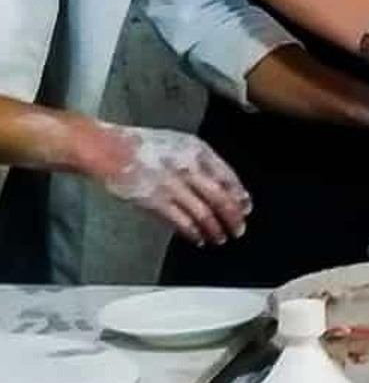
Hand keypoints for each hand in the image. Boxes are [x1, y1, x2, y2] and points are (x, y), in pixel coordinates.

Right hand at [79, 121, 251, 245]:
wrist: (107, 148)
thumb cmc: (142, 146)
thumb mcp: (180, 144)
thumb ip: (201, 162)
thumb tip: (224, 185)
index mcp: (197, 150)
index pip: (228, 177)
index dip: (240, 196)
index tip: (246, 207)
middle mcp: (188, 167)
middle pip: (221, 198)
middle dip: (233, 217)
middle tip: (239, 229)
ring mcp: (172, 185)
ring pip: (204, 213)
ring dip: (215, 229)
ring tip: (220, 238)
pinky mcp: (156, 201)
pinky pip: (182, 222)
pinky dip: (193, 233)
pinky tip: (198, 238)